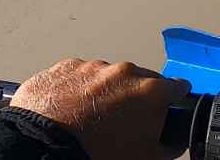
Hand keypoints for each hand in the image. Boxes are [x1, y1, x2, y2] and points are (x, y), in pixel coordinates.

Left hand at [11, 58, 190, 159]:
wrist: (44, 149)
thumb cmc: (94, 152)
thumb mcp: (145, 157)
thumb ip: (170, 145)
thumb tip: (175, 141)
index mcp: (149, 91)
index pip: (176, 87)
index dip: (174, 98)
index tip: (170, 102)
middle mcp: (123, 72)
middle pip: (138, 80)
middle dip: (134, 97)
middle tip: (122, 122)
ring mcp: (92, 67)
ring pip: (106, 77)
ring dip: (103, 93)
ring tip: (89, 119)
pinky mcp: (64, 68)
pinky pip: (77, 77)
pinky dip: (76, 90)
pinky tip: (70, 112)